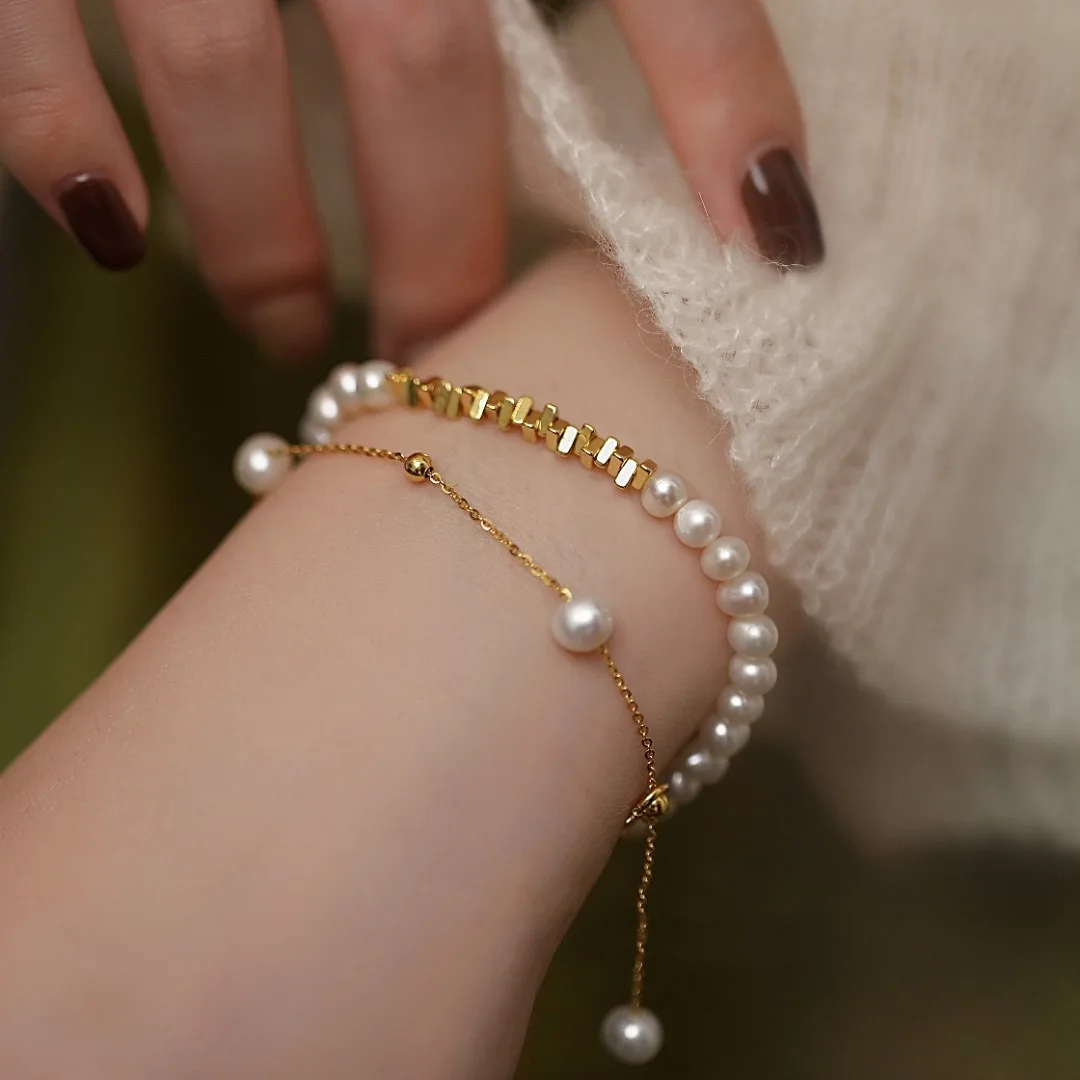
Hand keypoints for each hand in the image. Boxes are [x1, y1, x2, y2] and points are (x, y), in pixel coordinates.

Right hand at [0, 0, 821, 360]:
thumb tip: (717, 83)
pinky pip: (24, 34)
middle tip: (438, 352)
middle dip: (435, 250)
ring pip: (223, 74)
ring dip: (262, 242)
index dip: (722, 96)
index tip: (780, 241)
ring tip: (293, 330)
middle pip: (421, 71)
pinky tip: (113, 229)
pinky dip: (59, 135)